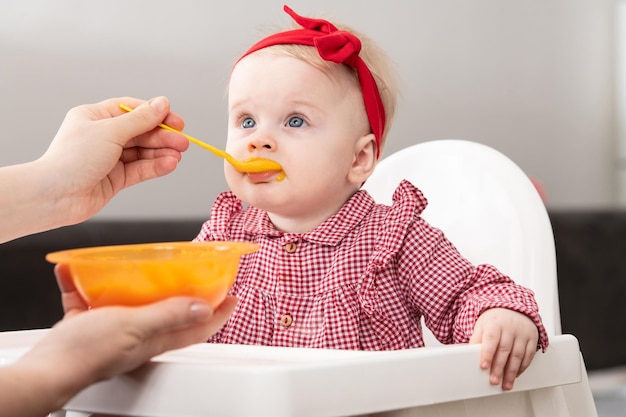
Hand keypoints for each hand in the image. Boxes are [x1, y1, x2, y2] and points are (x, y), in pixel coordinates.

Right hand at [14, 264, 236, 409]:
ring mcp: (113, 329)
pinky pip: (89, 298)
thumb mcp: (134, 327)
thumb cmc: (87, 354)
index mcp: (155, 337)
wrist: (45, 370)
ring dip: (135, 283)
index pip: (198, 327)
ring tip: (136, 262)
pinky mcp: (88, 325)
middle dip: (183, 291)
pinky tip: (76, 270)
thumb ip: (168, 316)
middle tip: (192, 270)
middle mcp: (139, 334)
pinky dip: (84, 283)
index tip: (233, 295)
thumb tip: (203, 307)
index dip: (219, 313)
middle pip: (169, 311)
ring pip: (131, 302)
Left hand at [38, 96, 188, 224]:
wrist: (55, 196)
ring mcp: (110, 158)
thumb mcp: (110, 132)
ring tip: (179, 155)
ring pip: (143, 152)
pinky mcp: (115, 178)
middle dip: (162, 136)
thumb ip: (140, 120)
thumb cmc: (72, 159)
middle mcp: (103, 136)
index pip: (131, 110)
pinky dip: (156, 166)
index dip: (155, 114)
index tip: (175, 120)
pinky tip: (170, 164)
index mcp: (95, 117)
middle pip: (140, 132)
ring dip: (162, 153)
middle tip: (183, 141)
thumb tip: (162, 104)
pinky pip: (140, 169)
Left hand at [469, 308, 538, 390]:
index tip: (483, 367)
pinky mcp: (532, 339)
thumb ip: (476, 339)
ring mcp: (522, 333)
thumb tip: (469, 354)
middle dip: (499, 368)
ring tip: (506, 384)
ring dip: (511, 372)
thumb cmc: (496, 320)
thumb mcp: (482, 325)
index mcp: (495, 323)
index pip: (491, 339)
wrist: (514, 309)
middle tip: (494, 380)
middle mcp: (510, 328)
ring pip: (518, 355)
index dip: (487, 354)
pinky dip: (522, 368)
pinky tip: (515, 375)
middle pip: (505, 350)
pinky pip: (529, 355)